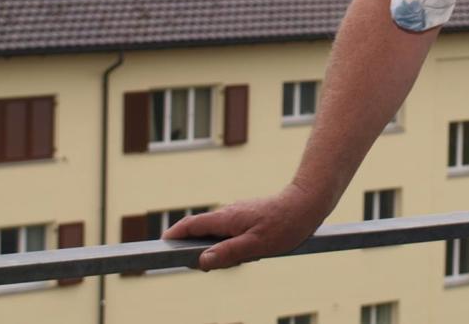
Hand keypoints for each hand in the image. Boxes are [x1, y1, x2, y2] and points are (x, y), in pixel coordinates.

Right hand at [163, 184, 328, 270]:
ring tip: (233, 261)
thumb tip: (202, 261)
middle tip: (195, 265)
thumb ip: (228, 253)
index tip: (161, 245)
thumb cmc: (285, 225)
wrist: (307, 203)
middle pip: (203, 230)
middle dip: (195, 247)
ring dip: (217, 247)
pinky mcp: (250, 215)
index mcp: (227, 218)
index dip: (175, 234)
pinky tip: (247, 253)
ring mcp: (239, 213)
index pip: (192, 225)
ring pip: (219, 232)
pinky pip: (232, 231)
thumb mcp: (256, 245)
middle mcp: (229, 212)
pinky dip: (230, 243)